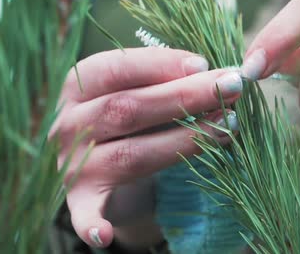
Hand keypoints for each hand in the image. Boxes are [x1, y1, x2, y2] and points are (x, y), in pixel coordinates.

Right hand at [51, 47, 242, 247]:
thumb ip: (161, 81)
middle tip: (232, 87)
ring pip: (129, 154)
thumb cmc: (123, 120)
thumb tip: (212, 72)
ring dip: (184, 141)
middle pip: (128, 108)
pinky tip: (107, 235)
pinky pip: (82, 214)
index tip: (204, 63)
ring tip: (228, 129)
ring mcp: (71, 163)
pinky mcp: (77, 199)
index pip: (117, 67)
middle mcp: (68, 123)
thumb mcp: (133, 91)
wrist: (94, 166)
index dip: (160, 64)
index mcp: (77, 86)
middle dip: (186, 96)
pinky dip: (92, 225)